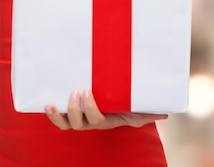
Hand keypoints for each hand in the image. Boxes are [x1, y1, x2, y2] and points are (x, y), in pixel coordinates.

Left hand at [44, 90, 167, 130]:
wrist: (109, 105)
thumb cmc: (121, 106)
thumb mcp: (133, 109)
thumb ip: (146, 112)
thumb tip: (166, 114)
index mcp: (104, 121)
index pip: (96, 119)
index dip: (89, 108)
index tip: (88, 90)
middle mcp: (89, 123)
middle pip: (79, 123)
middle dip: (77, 107)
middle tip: (77, 89)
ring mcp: (77, 119)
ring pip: (67, 124)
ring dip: (60, 114)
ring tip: (56, 100)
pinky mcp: (68, 114)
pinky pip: (58, 119)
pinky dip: (52, 114)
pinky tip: (46, 104)